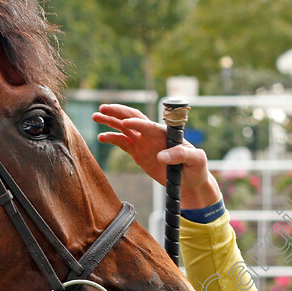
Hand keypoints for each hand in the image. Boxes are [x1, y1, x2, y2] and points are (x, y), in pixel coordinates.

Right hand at [92, 104, 221, 209]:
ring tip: (95, 116)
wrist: (190, 182)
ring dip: (110, 121)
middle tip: (103, 108)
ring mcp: (144, 142)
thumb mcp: (196, 160)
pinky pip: (122, 143)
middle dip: (118, 113)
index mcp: (166, 133)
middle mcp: (153, 134)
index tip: (126, 123)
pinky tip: (102, 137)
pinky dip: (112, 138)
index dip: (137, 123)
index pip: (149, 125)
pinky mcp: (138, 152)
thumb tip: (161, 156)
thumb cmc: (196, 167)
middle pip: (133, 118)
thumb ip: (182, 155)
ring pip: (124, 128)